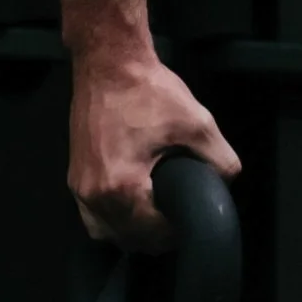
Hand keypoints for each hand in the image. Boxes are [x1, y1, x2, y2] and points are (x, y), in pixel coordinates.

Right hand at [66, 51, 239, 252]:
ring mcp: (79, 185)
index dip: (176, 233)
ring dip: (132, 232)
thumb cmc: (145, 89)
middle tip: (178, 220)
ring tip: (156, 217)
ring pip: (106, 232)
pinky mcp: (75, 174)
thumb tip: (226, 183)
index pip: (152, 233)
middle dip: (156, 236)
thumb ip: (220, 160)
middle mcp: (94, 193)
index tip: (190, 222)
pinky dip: (112, 218)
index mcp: (122, 185)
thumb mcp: (197, 122)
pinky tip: (132, 206)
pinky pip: (92, 214)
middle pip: (128, 239)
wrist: (109, 62)